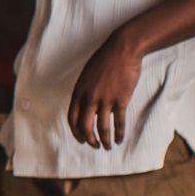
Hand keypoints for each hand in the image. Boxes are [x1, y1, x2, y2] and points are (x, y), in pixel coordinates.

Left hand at [67, 32, 143, 149]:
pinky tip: (120, 139)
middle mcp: (89, 98)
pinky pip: (118, 122)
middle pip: (85, 126)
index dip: (76, 132)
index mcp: (79, 91)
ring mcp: (105, 99)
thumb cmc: (105, 61)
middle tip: (95, 146)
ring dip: (105, 140)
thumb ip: (86, 92)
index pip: (72, 118)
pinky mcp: (121, 99)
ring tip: (108, 146)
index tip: (82, 139)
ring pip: (102, 127)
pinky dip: (119, 133)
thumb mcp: (88, 76)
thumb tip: (89, 108)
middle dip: (89, 140)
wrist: (122, 49)